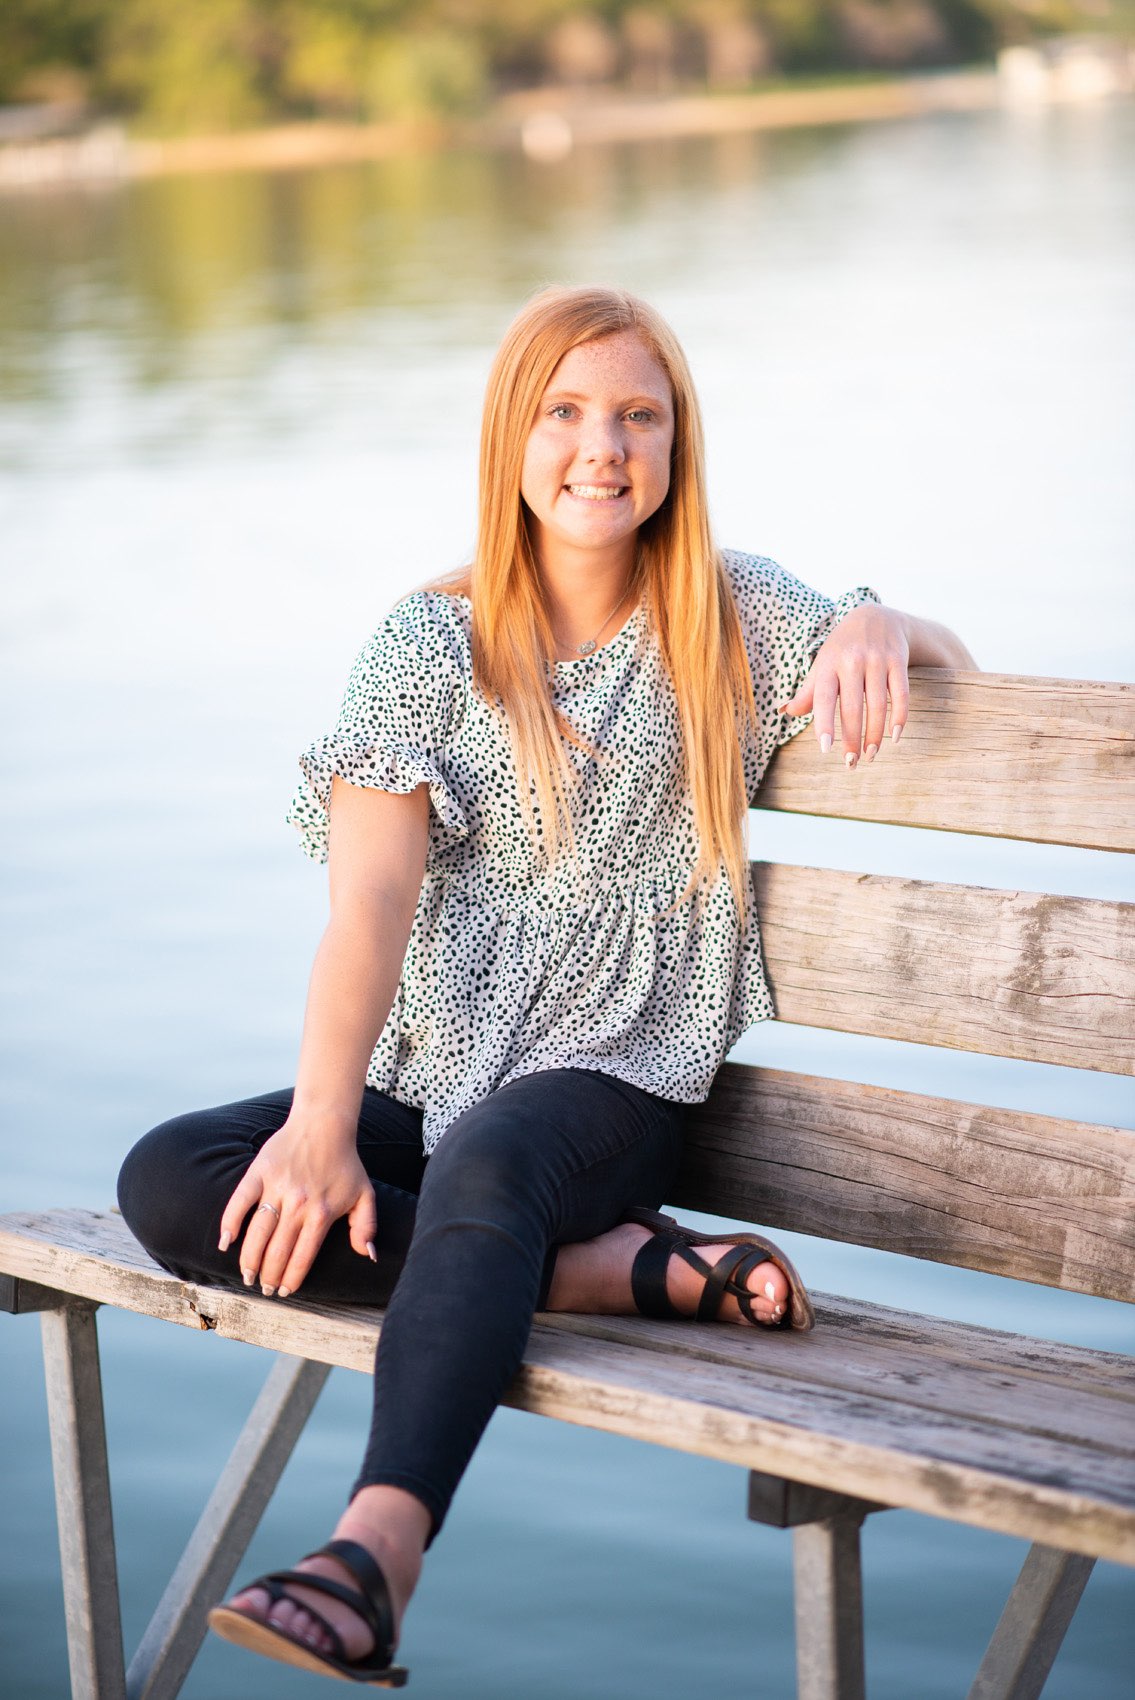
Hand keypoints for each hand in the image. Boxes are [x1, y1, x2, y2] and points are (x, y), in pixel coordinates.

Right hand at [218, 1117, 377, 1297]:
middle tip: (264, 1289)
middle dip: (269, 1276)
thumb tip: (369, 1255)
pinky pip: (239, 1202)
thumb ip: (366, 1227)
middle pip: (277, 1251)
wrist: (324, 1124)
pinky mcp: (259, 1172)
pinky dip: (230, 1222)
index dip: (291, 1279)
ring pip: (258, 1233)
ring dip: (249, 1259)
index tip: (285, 1291)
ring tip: (247, 1276)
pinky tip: (226, 1242)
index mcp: (322, 1213)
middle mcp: (298, 1204)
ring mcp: (277, 1188)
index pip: (302, 1257)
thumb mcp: (365, 1194)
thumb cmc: (345, 1162)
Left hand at [779, 603, 909, 767]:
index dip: (824, 724)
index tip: (825, 749)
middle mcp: (852, 661)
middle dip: (852, 738)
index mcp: (828, 664)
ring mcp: (877, 660)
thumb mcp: (822, 664)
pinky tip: (895, 737)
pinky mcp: (898, 660)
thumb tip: (786, 712)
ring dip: (875, 734)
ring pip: (878, 704)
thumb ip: (808, 691)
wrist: (876, 616)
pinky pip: (901, 694)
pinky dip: (899, 717)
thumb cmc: (843, 647)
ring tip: (871, 755)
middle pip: (852, 707)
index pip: (824, 698)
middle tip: (851, 763)